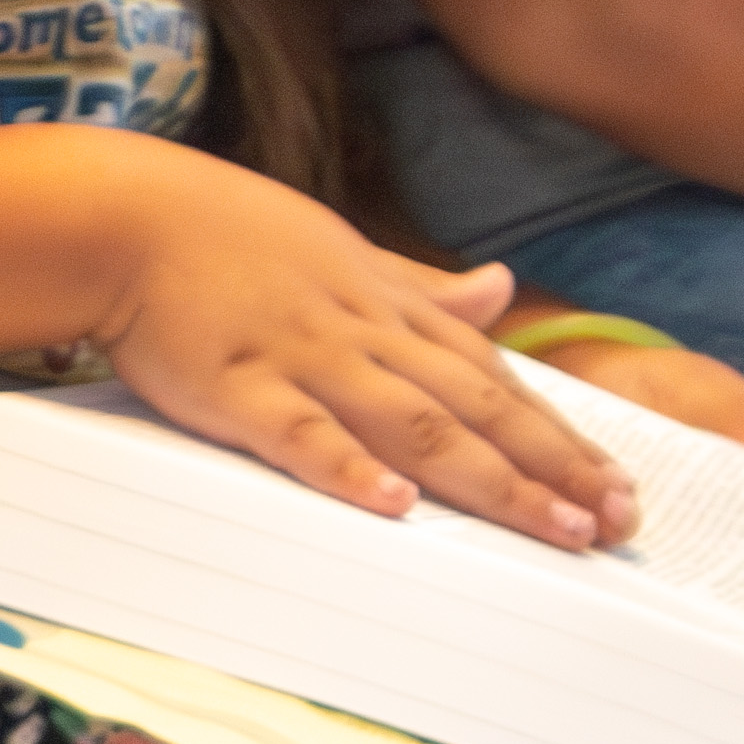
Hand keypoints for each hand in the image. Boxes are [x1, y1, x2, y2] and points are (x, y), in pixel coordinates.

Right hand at [78, 141, 628, 546]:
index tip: (616, 485)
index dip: (559, 434)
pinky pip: (302, 434)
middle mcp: (365, 334)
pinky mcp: (238, 387)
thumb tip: (503, 285)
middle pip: (477, 408)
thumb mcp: (343, 252)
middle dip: (553, 467)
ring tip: (552, 527)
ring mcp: (305, 359)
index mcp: (389, 307)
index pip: (493, 378)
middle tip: (616, 523)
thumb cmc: (227, 238)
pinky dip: (350, 469)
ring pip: (416, 425)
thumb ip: (423, 286)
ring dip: (490, 478)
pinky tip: (395, 506)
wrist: (126, 217)